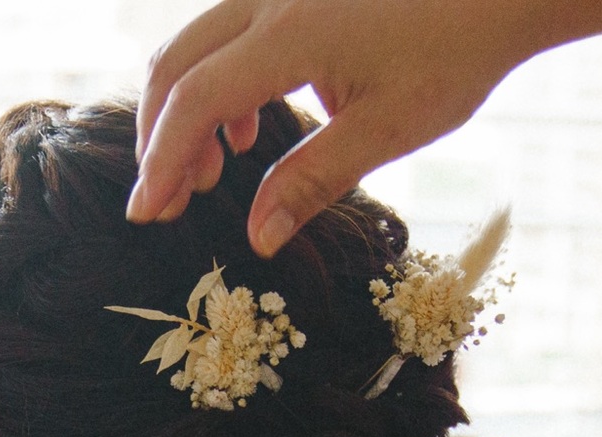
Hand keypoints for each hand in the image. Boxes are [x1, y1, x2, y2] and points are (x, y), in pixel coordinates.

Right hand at [128, 0, 545, 255]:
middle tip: (167, 202)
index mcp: (289, 32)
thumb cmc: (455, 55)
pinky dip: (220, 86)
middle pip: (177, 65)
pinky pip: (229, 34)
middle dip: (161, 138)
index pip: (196, 99)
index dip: (163, 160)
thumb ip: (311, 182)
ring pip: (197, 46)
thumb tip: (258, 238)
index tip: (147, 212)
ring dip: (188, 112)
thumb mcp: (383, 131)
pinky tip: (244, 131)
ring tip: (210, 175)